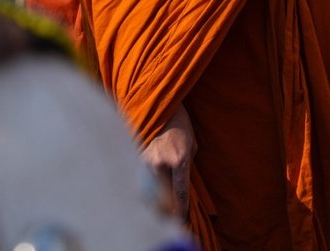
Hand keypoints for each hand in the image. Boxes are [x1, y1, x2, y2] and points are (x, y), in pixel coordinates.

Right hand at [142, 104, 195, 220]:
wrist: (164, 111)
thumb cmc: (182, 130)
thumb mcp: (192, 149)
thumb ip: (186, 170)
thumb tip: (180, 190)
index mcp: (180, 160)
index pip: (180, 191)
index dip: (181, 207)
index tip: (181, 217)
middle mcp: (161, 162)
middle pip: (162, 194)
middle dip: (166, 206)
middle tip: (170, 213)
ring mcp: (147, 160)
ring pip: (150, 187)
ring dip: (155, 194)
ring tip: (159, 198)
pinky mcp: (137, 157)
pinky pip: (142, 176)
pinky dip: (146, 183)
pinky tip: (148, 184)